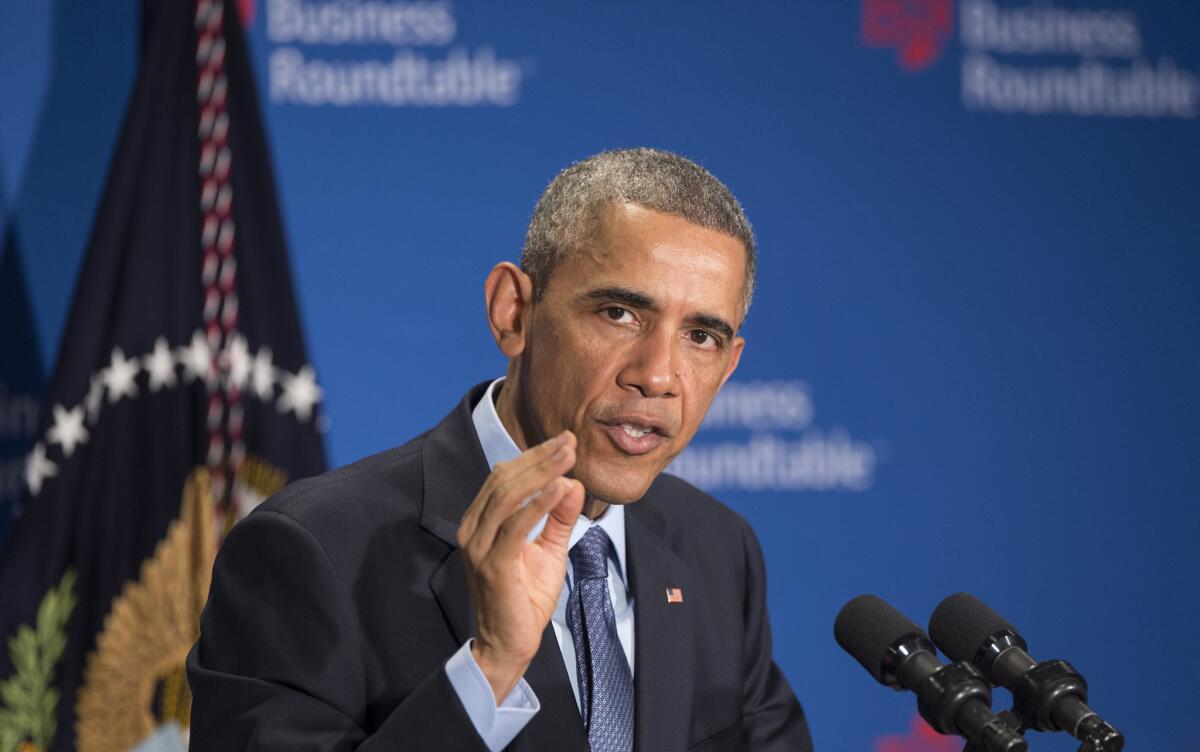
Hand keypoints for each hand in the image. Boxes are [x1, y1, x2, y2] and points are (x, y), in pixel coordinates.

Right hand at [456, 430, 585, 700]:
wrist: (508, 646)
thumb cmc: (524, 599)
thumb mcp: (548, 551)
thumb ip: (559, 518)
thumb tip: (573, 483)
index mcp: (481, 521)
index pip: (505, 477)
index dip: (534, 456)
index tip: (565, 441)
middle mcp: (473, 529)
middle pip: (505, 479)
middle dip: (539, 457)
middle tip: (570, 441)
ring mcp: (478, 547)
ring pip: (507, 496)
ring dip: (540, 472)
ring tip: (568, 456)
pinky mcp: (491, 566)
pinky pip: (514, 527)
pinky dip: (537, 504)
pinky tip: (558, 488)